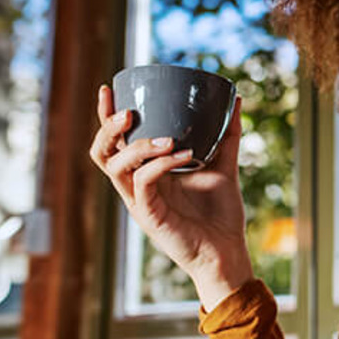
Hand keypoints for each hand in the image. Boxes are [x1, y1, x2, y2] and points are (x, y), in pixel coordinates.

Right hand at [90, 84, 252, 308]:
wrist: (227, 250)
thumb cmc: (220, 213)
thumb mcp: (224, 165)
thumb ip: (227, 134)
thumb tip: (236, 100)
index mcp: (146, 172)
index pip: (115, 141)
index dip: (106, 116)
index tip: (110, 88)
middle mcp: (137, 185)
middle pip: (102, 153)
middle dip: (108, 128)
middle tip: (129, 112)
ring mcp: (140, 202)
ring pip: (115, 167)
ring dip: (138, 146)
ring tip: (168, 137)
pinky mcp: (149, 216)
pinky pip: (143, 184)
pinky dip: (160, 164)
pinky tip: (184, 154)